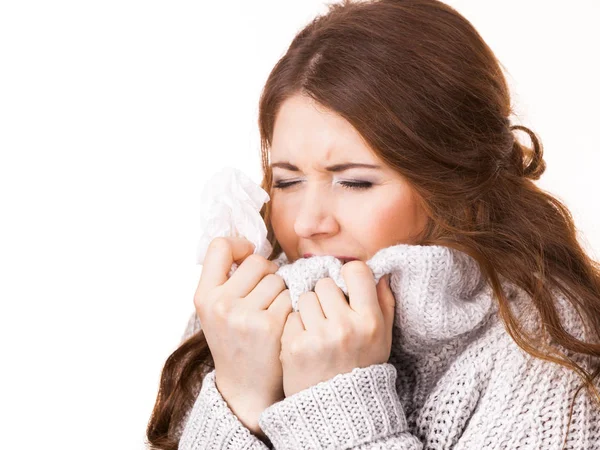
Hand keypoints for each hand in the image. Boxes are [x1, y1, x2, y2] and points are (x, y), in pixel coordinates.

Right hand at [193, 237, 291, 436]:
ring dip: (281, 291)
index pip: (219, 246)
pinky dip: (291, 307)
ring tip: (272, 312)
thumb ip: (227, 279)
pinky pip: (290, 297)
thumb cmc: (234, 342)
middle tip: (265, 294)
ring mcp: (245, 316)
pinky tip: (283, 324)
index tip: (247, 258)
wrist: (245, 388)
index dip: (239, 246)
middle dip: (267, 273)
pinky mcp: (270, 326)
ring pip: (278, 279)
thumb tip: (250, 243)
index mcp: (203, 297)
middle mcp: (220, 304)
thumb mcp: (216, 311)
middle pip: (257, 262)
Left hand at [280, 261, 394, 396]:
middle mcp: (344, 327)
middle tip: (329, 314)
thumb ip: (384, 303)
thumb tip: (380, 273)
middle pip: (325, 283)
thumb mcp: (383, 338)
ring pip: (304, 297)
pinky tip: (305, 342)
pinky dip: (295, 326)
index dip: (348, 275)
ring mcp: (317, 336)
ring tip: (316, 329)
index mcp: (369, 321)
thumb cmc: (362, 368)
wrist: (338, 411)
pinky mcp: (294, 346)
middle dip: (325, 296)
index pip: (356, 271)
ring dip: (308, 309)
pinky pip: (290, 316)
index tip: (346, 286)